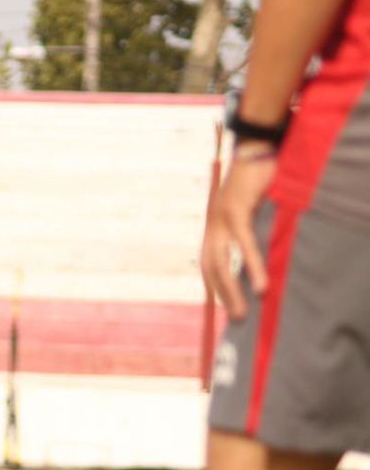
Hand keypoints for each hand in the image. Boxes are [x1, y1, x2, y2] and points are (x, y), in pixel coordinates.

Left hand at [200, 144, 276, 319]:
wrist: (253, 150)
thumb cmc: (255, 183)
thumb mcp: (249, 210)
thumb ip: (248, 231)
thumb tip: (259, 255)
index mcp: (213, 228)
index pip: (208, 264)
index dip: (215, 287)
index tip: (226, 306)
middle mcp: (212, 227)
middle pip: (211, 269)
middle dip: (222, 296)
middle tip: (237, 318)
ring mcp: (221, 219)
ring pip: (223, 262)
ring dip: (234, 289)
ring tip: (245, 311)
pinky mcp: (237, 211)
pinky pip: (244, 245)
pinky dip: (253, 265)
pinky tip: (261, 284)